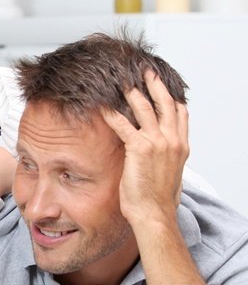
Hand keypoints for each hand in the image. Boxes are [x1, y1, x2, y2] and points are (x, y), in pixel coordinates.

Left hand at [100, 69, 188, 226]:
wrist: (154, 213)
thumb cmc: (157, 199)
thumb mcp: (167, 172)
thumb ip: (164, 156)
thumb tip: (155, 151)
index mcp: (181, 146)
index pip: (180, 113)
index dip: (171, 96)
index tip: (162, 84)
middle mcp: (173, 141)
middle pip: (166, 103)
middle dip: (155, 85)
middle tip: (145, 71)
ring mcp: (159, 143)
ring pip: (145, 108)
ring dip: (133, 93)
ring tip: (123, 81)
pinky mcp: (140, 149)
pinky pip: (123, 125)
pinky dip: (112, 114)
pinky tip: (103, 107)